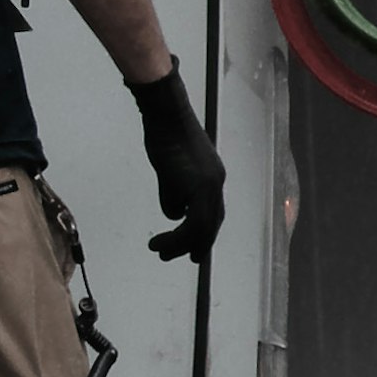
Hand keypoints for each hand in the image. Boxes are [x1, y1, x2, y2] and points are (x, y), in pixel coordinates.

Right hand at [134, 64, 226, 264]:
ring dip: (180, 244)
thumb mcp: (169, 169)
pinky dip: (176, 235)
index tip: (194, 248)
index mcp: (212, 176)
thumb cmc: (165, 135)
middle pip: (211, 224)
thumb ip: (174, 192)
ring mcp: (209, 185)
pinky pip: (190, 221)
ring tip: (160, 251)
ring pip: (201, 227)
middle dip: (198, 244)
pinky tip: (160, 238)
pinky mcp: (198, 186)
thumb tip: (174, 214)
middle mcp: (216, 183)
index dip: (204, 232)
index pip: (212, 212)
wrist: (166, 116)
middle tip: (188, 260)